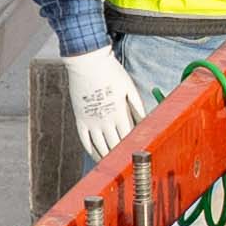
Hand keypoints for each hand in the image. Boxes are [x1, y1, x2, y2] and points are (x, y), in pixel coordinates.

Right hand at [59, 43, 147, 161]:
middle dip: (123, 156)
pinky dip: (92, 151)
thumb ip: (137, 106)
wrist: (86, 61)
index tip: (140, 154)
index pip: (129, 137)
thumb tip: (145, 120)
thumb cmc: (110, 71)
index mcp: (119, 112)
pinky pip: (85, 141)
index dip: (135, 147)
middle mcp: (104, 120)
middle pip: (115, 146)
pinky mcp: (80, 119)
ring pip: (100, 147)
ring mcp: (90, 121)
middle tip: (129, 164)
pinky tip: (97, 155)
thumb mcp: (129, 87)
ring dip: (108, 157)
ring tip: (115, 164)